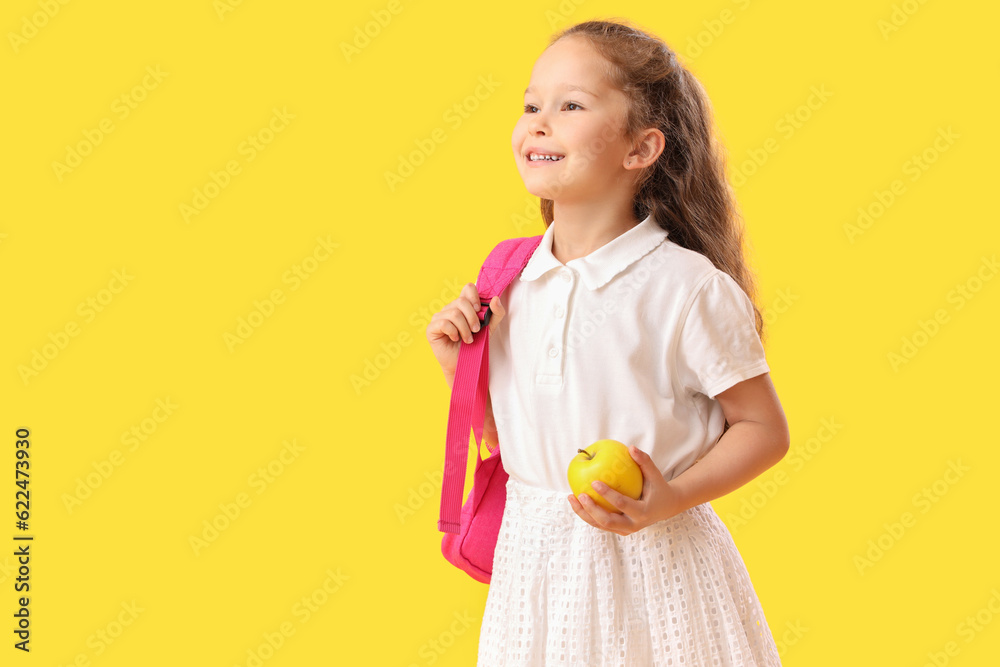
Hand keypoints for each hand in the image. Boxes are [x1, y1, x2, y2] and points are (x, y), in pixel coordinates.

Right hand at [425, 283, 506, 383]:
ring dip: (464, 329)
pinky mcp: (432, 328)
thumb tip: (495, 298)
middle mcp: (450, 308)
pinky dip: (453, 332)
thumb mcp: (490, 328)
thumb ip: (496, 313)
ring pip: (454, 313)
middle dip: (472, 318)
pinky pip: (444, 323)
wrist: (467, 364)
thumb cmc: (476, 345)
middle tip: (476, 330)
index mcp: (463, 305)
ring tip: (468, 339)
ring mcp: (439, 317)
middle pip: (461, 301)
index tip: (479, 310)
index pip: (467, 288)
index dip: (475, 297)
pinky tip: (456, 339)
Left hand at [567, 446, 683, 535]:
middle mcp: (634, 525)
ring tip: (571, 498)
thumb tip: (630, 447)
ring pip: (600, 525)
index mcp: (643, 512)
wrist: (665, 507)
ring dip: (584, 513)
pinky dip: (587, 514)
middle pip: (608, 521)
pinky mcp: (619, 530)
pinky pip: (600, 524)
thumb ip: (644, 461)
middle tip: (580, 495)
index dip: (607, 494)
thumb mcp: (655, 474)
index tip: (594, 482)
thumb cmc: (658, 487)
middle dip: (591, 509)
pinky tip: (576, 500)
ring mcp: (625, 530)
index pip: (622, 504)